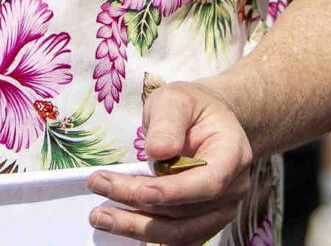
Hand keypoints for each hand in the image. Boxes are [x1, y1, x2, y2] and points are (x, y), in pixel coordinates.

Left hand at [86, 81, 254, 244]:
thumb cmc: (192, 108)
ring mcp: (219, 211)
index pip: (207, 183)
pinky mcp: (203, 223)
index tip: (138, 190)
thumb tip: (158, 151)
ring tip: (100, 215)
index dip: (174, 192)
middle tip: (98, 188)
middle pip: (185, 212)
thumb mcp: (177, 99)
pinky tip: (119, 224)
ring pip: (179, 233)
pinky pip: (176, 239)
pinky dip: (147, 235)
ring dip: (136, 227)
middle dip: (139, 204)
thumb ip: (168, 121)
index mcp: (232, 155)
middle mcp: (232, 189)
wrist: (209, 122)